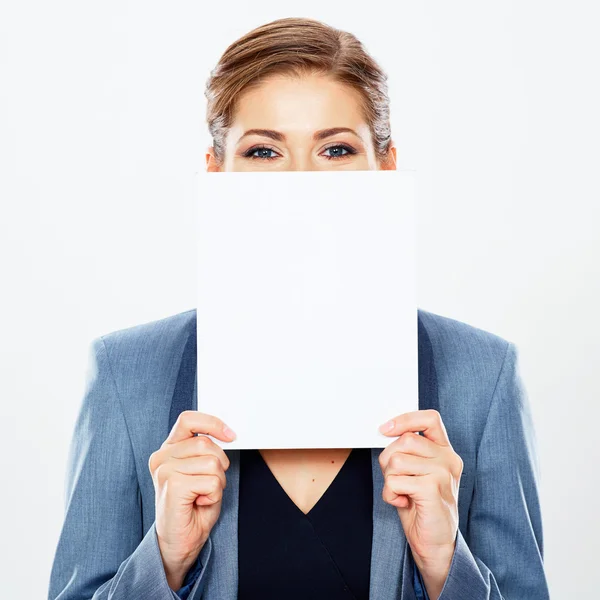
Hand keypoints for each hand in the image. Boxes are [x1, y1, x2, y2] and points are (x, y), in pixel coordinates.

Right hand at [148, 410, 235, 589]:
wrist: (180, 542)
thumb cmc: (193, 506)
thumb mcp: (202, 470)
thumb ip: (207, 449)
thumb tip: (227, 433)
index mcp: (168, 449)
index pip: (189, 419)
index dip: (212, 423)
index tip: (231, 435)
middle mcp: (161, 457)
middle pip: (207, 443)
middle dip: (220, 465)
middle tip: (209, 485)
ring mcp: (164, 470)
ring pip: (212, 463)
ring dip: (217, 482)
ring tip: (202, 495)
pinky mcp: (172, 485)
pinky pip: (211, 481)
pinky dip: (214, 495)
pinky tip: (199, 503)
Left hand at [378, 409, 462, 597]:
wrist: (435, 544)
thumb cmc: (421, 506)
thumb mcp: (415, 471)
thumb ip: (407, 450)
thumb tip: (386, 430)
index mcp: (445, 451)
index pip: (430, 418)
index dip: (405, 419)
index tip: (385, 429)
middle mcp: (448, 459)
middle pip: (405, 440)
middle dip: (389, 460)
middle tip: (396, 479)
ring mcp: (443, 473)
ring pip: (396, 460)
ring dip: (389, 480)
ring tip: (402, 493)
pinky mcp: (433, 488)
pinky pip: (395, 481)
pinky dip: (390, 494)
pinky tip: (403, 503)